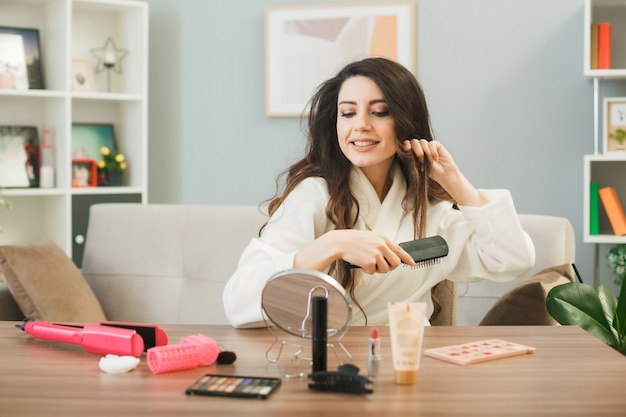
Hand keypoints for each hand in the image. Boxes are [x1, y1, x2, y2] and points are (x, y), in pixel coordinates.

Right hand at [294, 229, 415, 273]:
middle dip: (389, 267)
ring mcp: (376, 253)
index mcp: (383, 238)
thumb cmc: (353, 241)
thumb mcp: (370, 238)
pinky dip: (367, 271)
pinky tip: (361, 264)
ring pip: (385, 269)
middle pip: (395, 263)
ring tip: (367, 263)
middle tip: (380, 266)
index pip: (399, 250)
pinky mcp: (370, 261)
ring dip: (377, 269)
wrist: (340, 242)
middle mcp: (382, 245)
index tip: (413, 263)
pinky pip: (373, 272)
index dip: (407, 258)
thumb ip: (381, 245)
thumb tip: (391, 256)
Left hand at [402, 139, 457, 184]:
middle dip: (417, 150)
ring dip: (425, 152)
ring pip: (422, 142)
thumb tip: (408, 151)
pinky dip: (433, 151)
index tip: (407, 148)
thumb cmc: (431, 172)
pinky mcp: (436, 145)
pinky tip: (436, 159)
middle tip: (421, 160)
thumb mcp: (420, 166)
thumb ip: (414, 158)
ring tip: (430, 161)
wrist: (444, 174)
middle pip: (414, 142)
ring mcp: (428, 146)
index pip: (407, 145)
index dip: (406, 144)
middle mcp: (420, 148)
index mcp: (413, 153)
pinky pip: (431, 144)